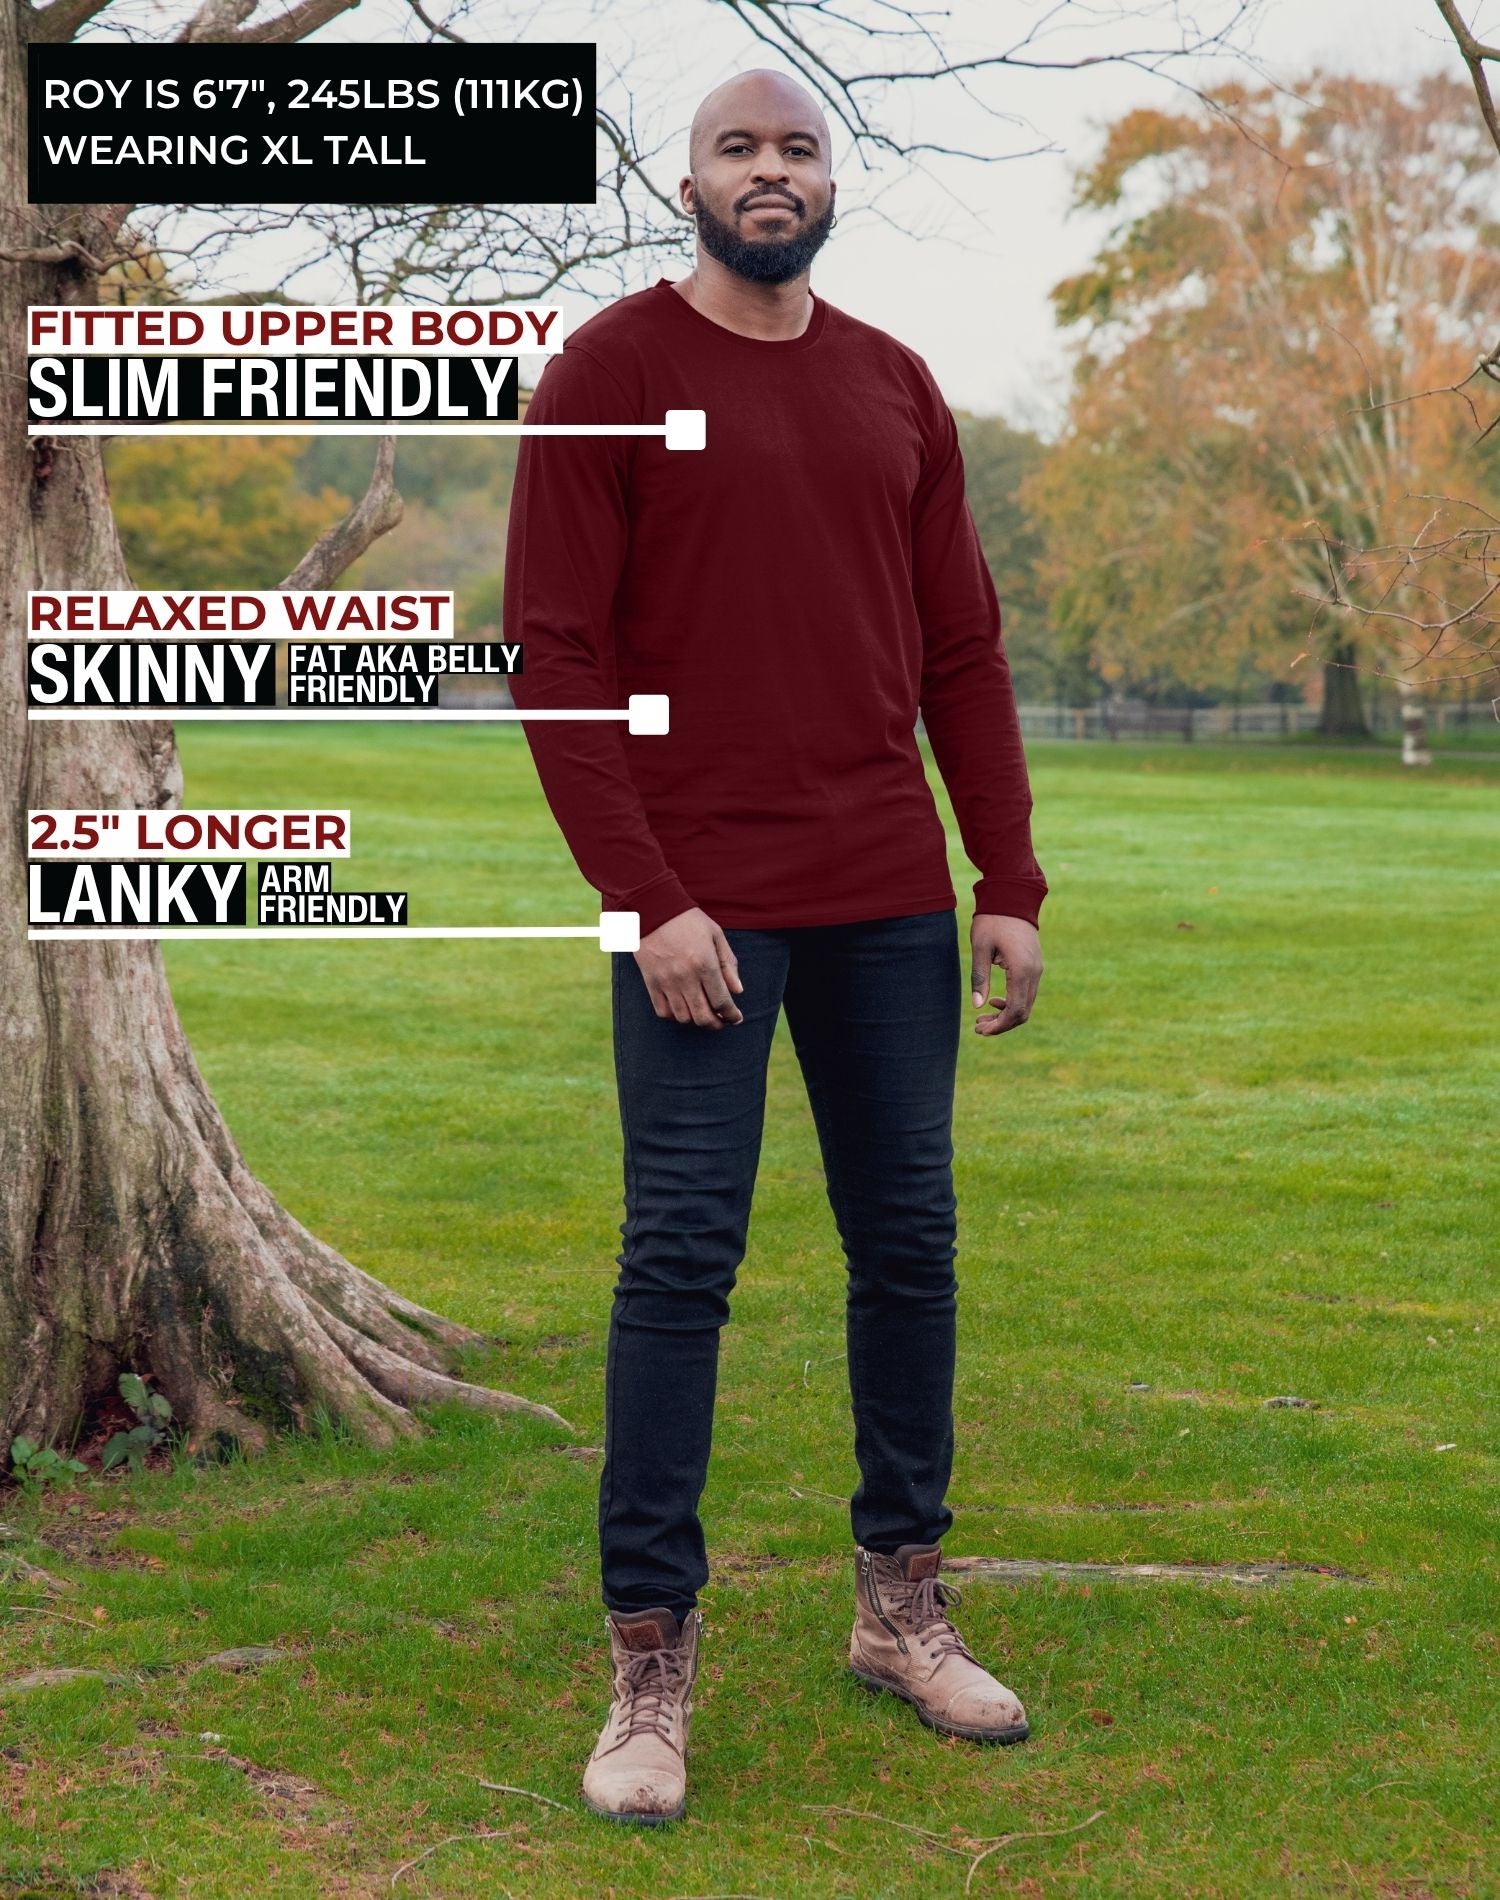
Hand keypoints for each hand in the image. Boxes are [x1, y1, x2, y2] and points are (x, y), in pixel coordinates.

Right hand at [635, 907, 744, 1027]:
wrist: (652, 909)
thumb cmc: (688, 920)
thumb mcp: (715, 935)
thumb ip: (728, 964)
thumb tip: (737, 991)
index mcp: (705, 964)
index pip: (722, 1001)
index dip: (732, 1015)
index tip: (736, 1018)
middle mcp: (686, 977)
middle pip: (703, 1016)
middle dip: (716, 1024)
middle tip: (721, 1021)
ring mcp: (666, 981)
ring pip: (683, 1017)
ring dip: (696, 1021)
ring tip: (703, 1014)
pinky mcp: (651, 982)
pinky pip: (663, 1011)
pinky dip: (675, 1016)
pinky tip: (683, 1009)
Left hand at [970, 914, 1041, 1036]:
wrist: (1013, 897)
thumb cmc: (993, 920)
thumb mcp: (980, 948)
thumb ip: (979, 977)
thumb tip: (977, 1006)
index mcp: (1021, 971)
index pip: (1015, 1011)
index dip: (999, 1026)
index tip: (980, 1029)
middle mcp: (1034, 973)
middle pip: (1023, 1012)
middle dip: (1001, 1024)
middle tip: (978, 1027)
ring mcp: (1037, 969)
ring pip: (1027, 1004)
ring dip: (1006, 1014)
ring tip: (982, 1017)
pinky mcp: (1035, 965)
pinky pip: (1027, 992)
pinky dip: (1013, 1002)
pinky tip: (995, 1000)